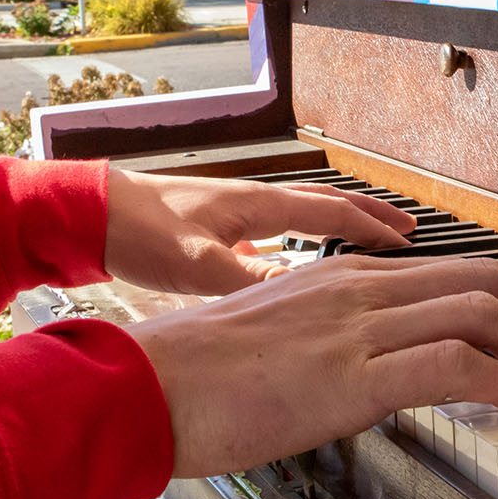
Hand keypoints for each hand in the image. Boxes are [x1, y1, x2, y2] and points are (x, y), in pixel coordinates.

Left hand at [103, 170, 414, 295]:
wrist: (89, 218)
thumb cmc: (139, 231)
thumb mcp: (198, 262)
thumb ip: (249, 279)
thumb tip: (299, 294)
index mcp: (259, 205)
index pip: (333, 210)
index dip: (373, 226)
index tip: (408, 239)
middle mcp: (255, 204)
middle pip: (328, 205)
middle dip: (370, 216)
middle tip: (407, 230)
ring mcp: (238, 217)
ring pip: (304, 217)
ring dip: (340, 226)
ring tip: (366, 242)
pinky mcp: (219, 232)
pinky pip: (278, 234)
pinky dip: (303, 243)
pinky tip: (298, 267)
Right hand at [129, 255, 497, 476]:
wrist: (142, 385)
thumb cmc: (195, 371)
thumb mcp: (278, 334)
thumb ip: (330, 336)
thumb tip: (365, 364)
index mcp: (344, 278)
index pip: (454, 271)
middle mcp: (360, 289)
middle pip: (484, 281)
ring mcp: (358, 328)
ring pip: (482, 313)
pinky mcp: (351, 377)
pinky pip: (454, 364)